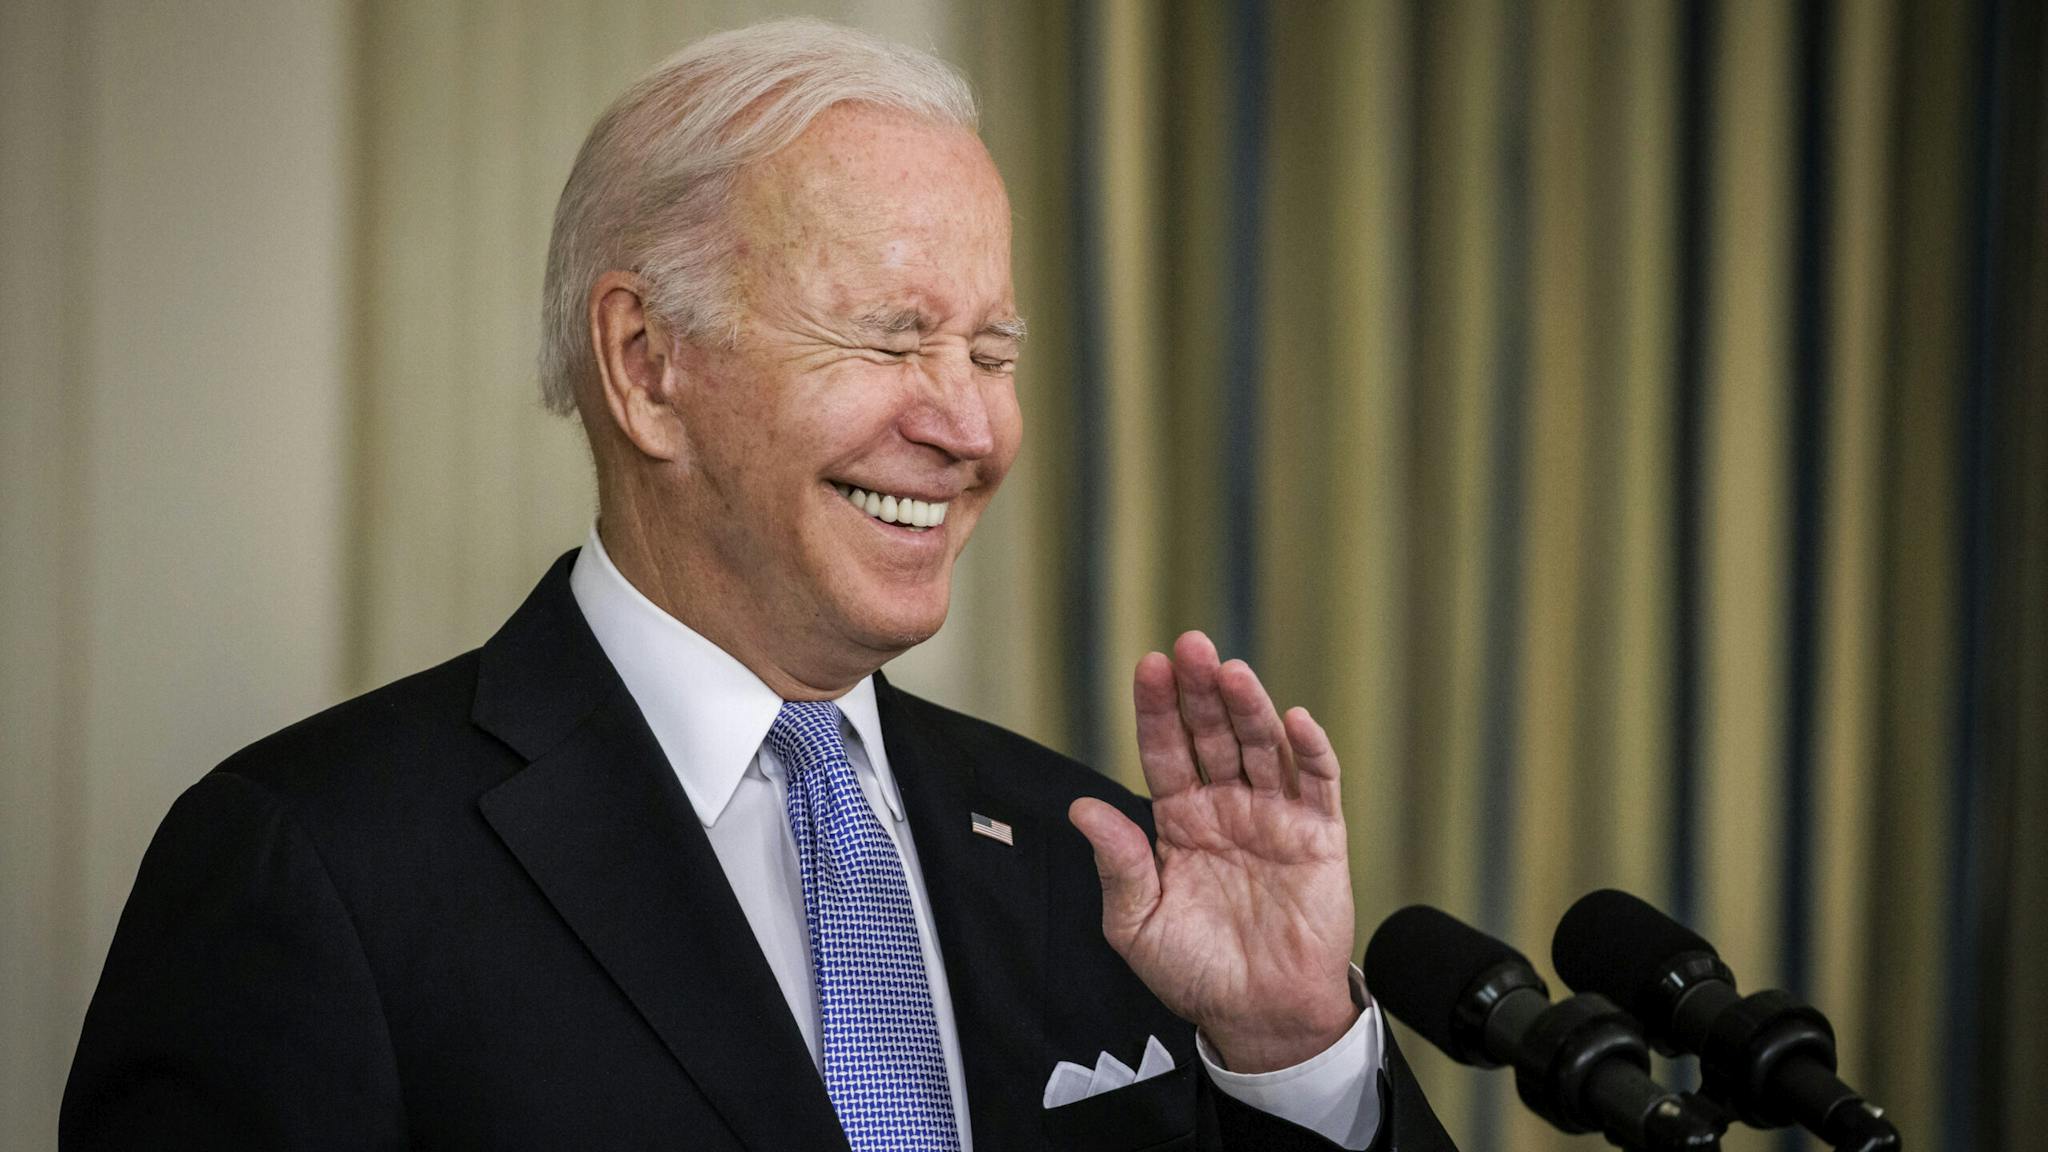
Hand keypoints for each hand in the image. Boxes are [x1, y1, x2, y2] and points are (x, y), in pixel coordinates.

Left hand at [1069, 631, 1357, 1073]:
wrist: (1258, 1017)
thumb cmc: (1195, 971)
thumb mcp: (1137, 923)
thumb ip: (1118, 864)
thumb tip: (1082, 808)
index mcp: (1179, 820)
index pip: (1165, 750)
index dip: (1157, 709)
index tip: (1148, 665)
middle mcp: (1227, 806)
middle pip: (1212, 734)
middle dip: (1200, 690)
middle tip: (1191, 646)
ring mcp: (1275, 816)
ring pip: (1261, 747)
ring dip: (1249, 707)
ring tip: (1232, 673)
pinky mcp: (1321, 837)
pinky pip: (1319, 784)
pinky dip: (1311, 750)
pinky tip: (1295, 720)